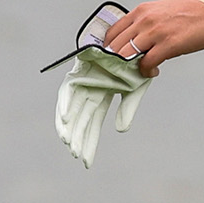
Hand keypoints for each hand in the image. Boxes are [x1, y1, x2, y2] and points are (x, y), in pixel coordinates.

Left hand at [54, 48, 150, 166]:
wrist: (133, 40)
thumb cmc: (136, 61)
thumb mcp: (135, 89)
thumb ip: (127, 109)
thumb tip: (120, 130)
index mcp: (102, 95)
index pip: (93, 124)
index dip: (89, 142)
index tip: (85, 162)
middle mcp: (89, 91)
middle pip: (82, 121)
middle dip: (80, 140)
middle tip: (79, 158)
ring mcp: (82, 82)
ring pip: (73, 110)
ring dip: (71, 127)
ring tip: (70, 144)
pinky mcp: (77, 74)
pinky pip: (69, 92)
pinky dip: (67, 106)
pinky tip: (67, 121)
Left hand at [102, 0, 203, 77]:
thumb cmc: (196, 12)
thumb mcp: (164, 11)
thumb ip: (147, 25)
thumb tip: (137, 45)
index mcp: (142, 11)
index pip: (112, 32)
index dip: (108, 49)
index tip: (109, 59)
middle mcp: (145, 20)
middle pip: (115, 46)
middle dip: (113, 62)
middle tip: (118, 71)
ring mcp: (156, 32)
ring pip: (127, 56)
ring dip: (128, 68)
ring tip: (135, 72)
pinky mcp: (169, 44)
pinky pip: (147, 63)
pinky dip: (146, 71)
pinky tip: (153, 71)